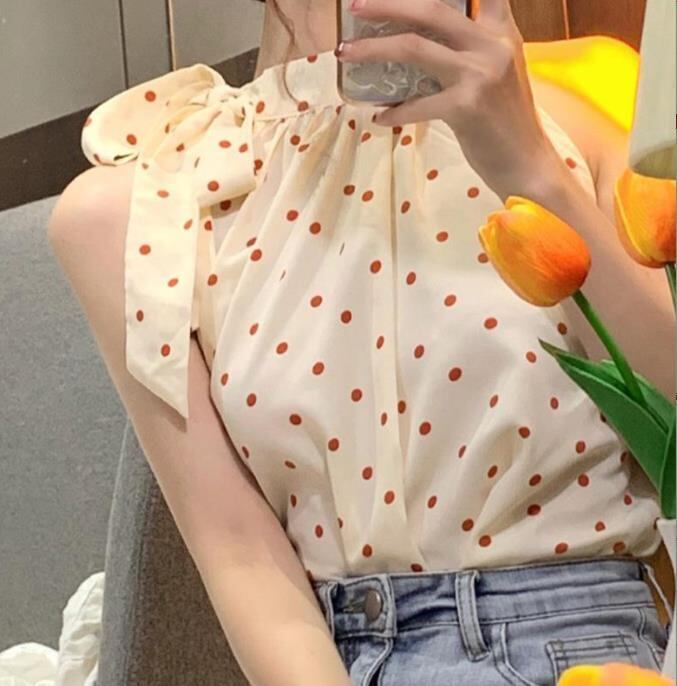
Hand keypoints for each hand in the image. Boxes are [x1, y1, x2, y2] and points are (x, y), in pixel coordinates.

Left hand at [336, 0, 566, 200]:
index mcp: (501, 32)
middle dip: (387, 4)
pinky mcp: (466, 107)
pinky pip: (416, 105)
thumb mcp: (498, 71)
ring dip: (373, 50)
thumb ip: (472, 48)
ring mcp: (479, 75)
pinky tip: (379, 117)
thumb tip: (422, 41)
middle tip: (355, 6)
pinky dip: (394, 111)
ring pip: (414, 48)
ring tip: (345, 53)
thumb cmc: (506, 120)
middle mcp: (492, 45)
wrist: (526, 162)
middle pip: (431, 10)